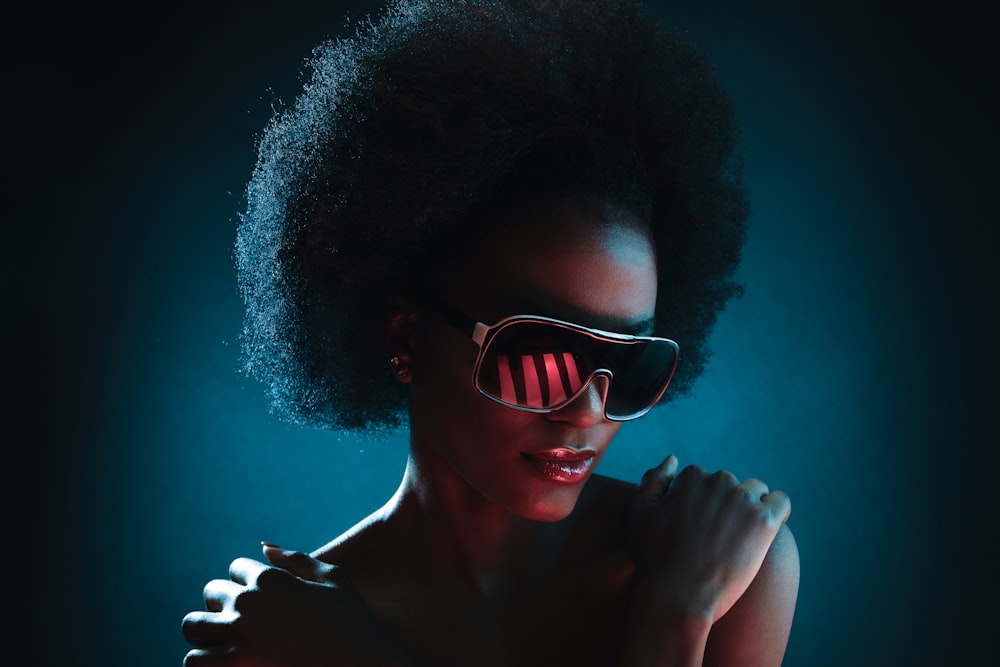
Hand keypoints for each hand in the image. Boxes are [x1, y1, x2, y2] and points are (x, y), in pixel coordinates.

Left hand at [182, 544, 410, 666]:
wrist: (360, 665)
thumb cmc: (353, 622)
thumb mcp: (334, 579)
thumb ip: (297, 559)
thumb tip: (263, 547)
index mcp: (271, 578)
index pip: (235, 569)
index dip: (247, 583)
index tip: (261, 601)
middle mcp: (248, 602)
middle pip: (211, 593)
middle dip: (224, 605)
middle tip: (243, 624)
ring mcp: (238, 635)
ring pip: (193, 625)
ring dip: (205, 632)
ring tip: (223, 644)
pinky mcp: (234, 666)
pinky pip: (192, 660)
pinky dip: (202, 661)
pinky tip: (223, 664)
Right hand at [627, 456, 790, 623]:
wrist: (678, 597)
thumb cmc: (654, 558)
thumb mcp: (638, 512)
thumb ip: (654, 479)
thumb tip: (673, 459)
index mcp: (692, 477)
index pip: (704, 479)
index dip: (700, 503)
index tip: (698, 526)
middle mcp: (719, 481)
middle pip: (730, 484)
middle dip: (726, 504)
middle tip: (718, 537)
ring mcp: (744, 500)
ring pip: (756, 491)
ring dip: (751, 507)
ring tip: (742, 535)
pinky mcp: (765, 521)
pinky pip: (781, 502)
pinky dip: (777, 510)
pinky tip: (767, 528)